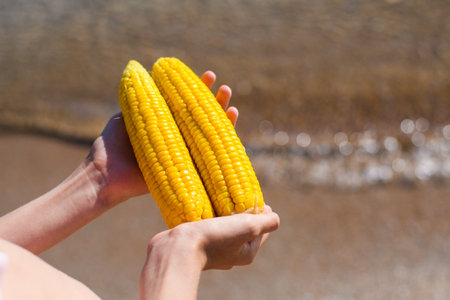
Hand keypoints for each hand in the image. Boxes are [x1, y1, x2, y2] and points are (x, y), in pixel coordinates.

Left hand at [88, 71, 237, 207]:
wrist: (106, 175)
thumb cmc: (111, 146)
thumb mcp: (126, 116)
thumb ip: (141, 101)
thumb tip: (152, 77)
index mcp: (166, 125)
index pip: (187, 105)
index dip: (199, 90)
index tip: (208, 75)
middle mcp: (177, 139)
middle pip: (203, 118)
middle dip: (216, 102)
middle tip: (224, 89)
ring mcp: (184, 156)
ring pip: (211, 136)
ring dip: (224, 120)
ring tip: (232, 104)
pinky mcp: (188, 174)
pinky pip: (211, 162)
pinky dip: (225, 148)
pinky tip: (234, 134)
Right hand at [140, 206, 279, 298]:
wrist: (176, 249)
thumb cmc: (215, 237)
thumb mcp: (250, 227)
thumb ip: (267, 222)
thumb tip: (272, 213)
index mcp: (247, 253)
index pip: (263, 228)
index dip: (261, 210)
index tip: (251, 197)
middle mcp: (231, 254)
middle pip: (244, 225)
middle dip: (242, 210)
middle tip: (235, 196)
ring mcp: (214, 249)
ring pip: (226, 224)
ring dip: (225, 211)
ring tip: (220, 199)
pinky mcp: (197, 242)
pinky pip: (209, 226)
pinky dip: (210, 215)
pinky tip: (206, 206)